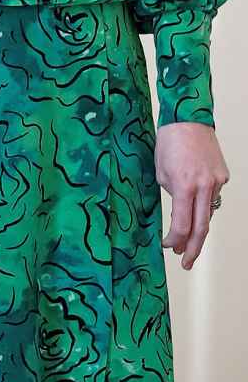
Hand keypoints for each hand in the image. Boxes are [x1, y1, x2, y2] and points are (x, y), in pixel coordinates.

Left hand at [156, 122, 229, 269]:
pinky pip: (212, 196)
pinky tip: (194, 201)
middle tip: (186, 263)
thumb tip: (179, 213)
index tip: (168, 246)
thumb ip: (171, 194)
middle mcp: (204, 186)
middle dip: (193, 248)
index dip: (175, 240)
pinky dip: (203, 202)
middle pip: (202, 227)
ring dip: (198, 226)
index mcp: (184, 185)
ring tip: (187, 237)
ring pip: (209, 212)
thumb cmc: (169, 141)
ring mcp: (216, 181)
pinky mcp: (222, 175)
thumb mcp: (160, 171)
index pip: (182, 224)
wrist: (188, 118)